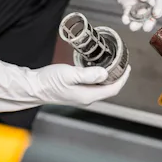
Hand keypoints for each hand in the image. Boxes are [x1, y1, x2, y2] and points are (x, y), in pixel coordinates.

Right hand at [0, 50, 130, 113]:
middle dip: (117, 76)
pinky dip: (98, 77)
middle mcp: (86, 98)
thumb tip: (105, 73)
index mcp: (88, 95)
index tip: (128, 67)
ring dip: (108, 76)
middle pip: (109, 89)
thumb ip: (88, 74)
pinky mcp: (75, 91)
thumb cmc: (48, 82)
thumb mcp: (69, 74)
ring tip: (112, 64)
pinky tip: (96, 68)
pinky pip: (93, 85)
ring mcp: (80, 95)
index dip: (123, 78)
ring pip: (101, 87)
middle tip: (122, 63)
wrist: (33, 87)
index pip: (113, 89)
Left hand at [59, 0, 161, 30]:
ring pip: (142, 15)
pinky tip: (124, 20)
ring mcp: (138, 0)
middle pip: (153, 10)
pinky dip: (128, 19)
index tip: (156, 14)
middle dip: (150, 20)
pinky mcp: (128, 4)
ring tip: (133, 27)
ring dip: (139, 23)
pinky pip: (130, 14)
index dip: (160, 7)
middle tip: (145, 27)